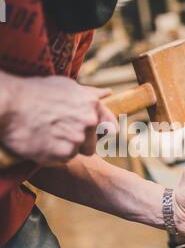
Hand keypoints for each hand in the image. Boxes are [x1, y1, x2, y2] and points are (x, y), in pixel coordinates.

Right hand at [0, 73, 117, 164]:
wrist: (7, 104)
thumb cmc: (35, 92)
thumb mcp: (66, 86)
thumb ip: (89, 94)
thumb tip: (107, 94)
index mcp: (92, 106)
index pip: (111, 128)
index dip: (102, 134)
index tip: (93, 136)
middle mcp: (89, 123)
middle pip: (92, 145)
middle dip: (79, 143)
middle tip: (59, 133)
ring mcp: (77, 139)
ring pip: (76, 153)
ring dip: (65, 149)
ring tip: (47, 135)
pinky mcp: (63, 154)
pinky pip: (62, 160)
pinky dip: (53, 156)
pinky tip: (41, 143)